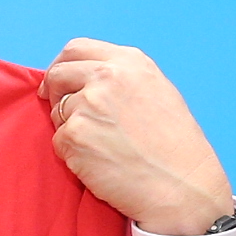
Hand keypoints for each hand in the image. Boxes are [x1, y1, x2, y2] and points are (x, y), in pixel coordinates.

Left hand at [41, 39, 235, 235]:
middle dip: (54, 92)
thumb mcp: (158, 91)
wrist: (181, 186)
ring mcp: (87, 105)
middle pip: (58, 74)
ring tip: (103, 147)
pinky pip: (59, 141)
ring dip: (70, 128)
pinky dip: (72, 154)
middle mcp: (106, 77)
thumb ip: (122, 78)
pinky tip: (100, 163)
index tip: (57, 82)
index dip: (61, 66)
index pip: (76, 49)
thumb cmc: (176, 147)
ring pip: (57, 112)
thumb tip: (86, 79)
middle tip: (64, 114)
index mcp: (129, 62)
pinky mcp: (74, 136)